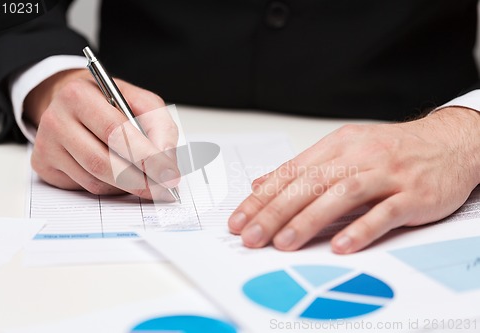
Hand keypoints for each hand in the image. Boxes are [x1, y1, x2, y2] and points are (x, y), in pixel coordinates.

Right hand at [24, 69, 179, 199]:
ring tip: (146, 180)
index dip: (146, 157)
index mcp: (79, 96)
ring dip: (127, 186)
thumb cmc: (110, 103)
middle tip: (163, 189)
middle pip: (103, 162)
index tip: (169, 174)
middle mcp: (57, 120)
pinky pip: (85, 187)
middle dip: (140, 180)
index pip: (116, 133)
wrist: (74, 103)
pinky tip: (119, 176)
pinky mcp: (45, 166)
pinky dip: (110, 187)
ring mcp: (47, 146)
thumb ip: (160, 127)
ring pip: (95, 180)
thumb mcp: (141, 102)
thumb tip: (167, 161)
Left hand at [228, 107, 479, 252]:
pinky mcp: (413, 194)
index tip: (239, 220)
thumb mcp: (344, 149)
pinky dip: (361, 228)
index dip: (262, 198)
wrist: (449, 142)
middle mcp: (358, 156)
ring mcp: (386, 174)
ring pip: (341, 195)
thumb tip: (262, 183)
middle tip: (251, 236)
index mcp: (337, 145)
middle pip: (309, 184)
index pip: (290, 172)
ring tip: (284, 243)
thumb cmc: (392, 150)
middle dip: (275, 212)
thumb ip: (303, 168)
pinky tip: (340, 246)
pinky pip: (384, 212)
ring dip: (309, 220)